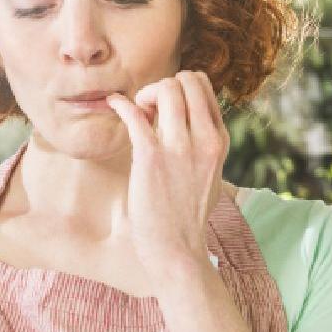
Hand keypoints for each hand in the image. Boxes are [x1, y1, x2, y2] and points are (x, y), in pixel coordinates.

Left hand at [105, 70, 229, 282]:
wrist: (177, 251)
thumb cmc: (186, 216)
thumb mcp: (210, 175)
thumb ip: (203, 146)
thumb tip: (184, 120)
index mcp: (219, 141)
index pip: (205, 87)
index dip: (180, 88)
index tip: (164, 110)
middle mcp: (204, 139)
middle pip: (187, 80)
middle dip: (163, 85)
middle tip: (149, 110)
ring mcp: (180, 148)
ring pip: (165, 89)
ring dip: (145, 95)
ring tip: (136, 115)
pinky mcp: (152, 158)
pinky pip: (134, 114)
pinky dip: (120, 104)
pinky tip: (112, 105)